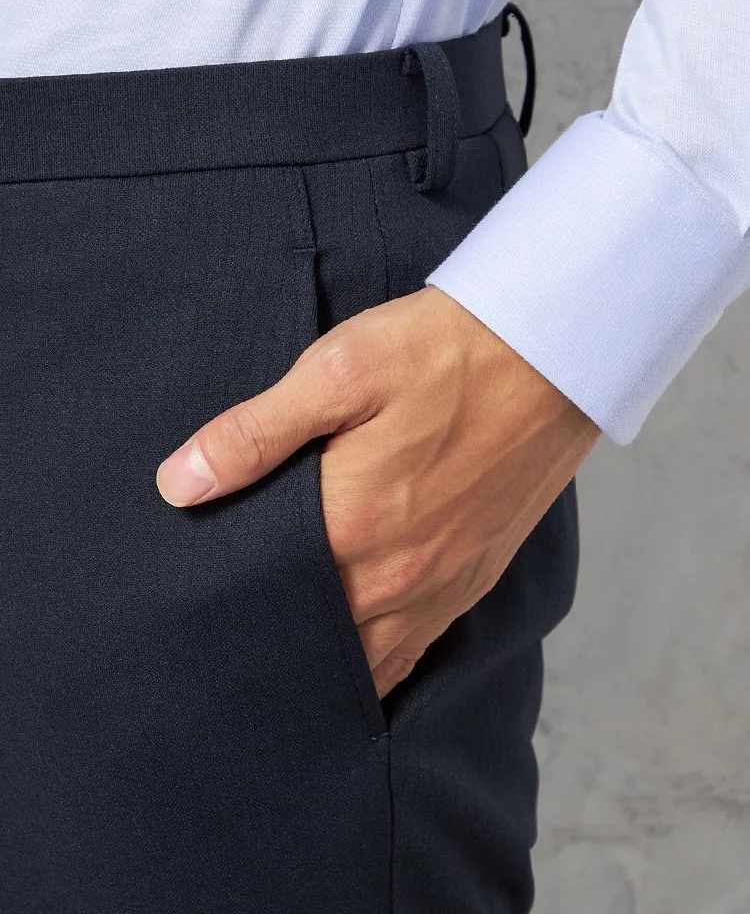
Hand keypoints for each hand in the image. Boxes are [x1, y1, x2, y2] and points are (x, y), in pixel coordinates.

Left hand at [155, 286, 600, 697]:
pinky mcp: (475, 577)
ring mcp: (443, 583)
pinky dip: (378, 663)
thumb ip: (258, 432)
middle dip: (270, 639)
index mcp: (353, 521)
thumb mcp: (340, 369)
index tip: (199, 598)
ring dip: (322, 665)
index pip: (264, 592)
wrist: (552, 351)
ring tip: (284, 657)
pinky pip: (415, 649)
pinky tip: (355, 654)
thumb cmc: (443, 352)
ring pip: (366, 659)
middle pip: (313, 637)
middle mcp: (398, 572)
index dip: (226, 599)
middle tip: (231, 636)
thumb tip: (179, 485)